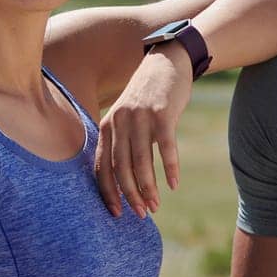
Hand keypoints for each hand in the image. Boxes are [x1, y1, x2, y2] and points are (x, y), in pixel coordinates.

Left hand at [95, 42, 191, 217]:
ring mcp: (140, 116)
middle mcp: (119, 121)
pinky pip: (166, 146)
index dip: (109, 192)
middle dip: (130, 194)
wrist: (167, 62)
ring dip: (149, 187)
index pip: (103, 166)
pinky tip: (174, 184)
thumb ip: (121, 143)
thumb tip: (123, 182)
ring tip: (156, 205)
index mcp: (107, 126)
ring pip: (142, 160)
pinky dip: (170, 168)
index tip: (117, 214)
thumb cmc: (147, 98)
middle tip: (142, 214)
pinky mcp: (162, 112)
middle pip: (121, 167)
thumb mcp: (126, 118)